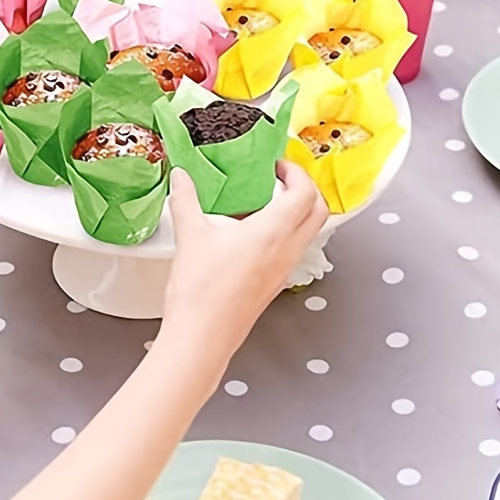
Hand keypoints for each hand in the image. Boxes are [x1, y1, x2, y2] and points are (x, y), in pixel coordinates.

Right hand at [160, 164, 328, 359]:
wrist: (203, 335)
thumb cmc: (201, 290)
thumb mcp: (190, 235)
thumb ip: (185, 199)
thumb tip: (182, 177)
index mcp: (273, 233)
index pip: (305, 193)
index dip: (296, 172)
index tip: (276, 164)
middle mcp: (286, 251)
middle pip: (318, 212)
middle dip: (305, 189)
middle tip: (278, 178)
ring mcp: (283, 270)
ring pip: (306, 232)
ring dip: (294, 211)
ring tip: (260, 201)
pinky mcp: (274, 283)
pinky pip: (290, 249)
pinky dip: (281, 232)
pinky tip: (248, 232)